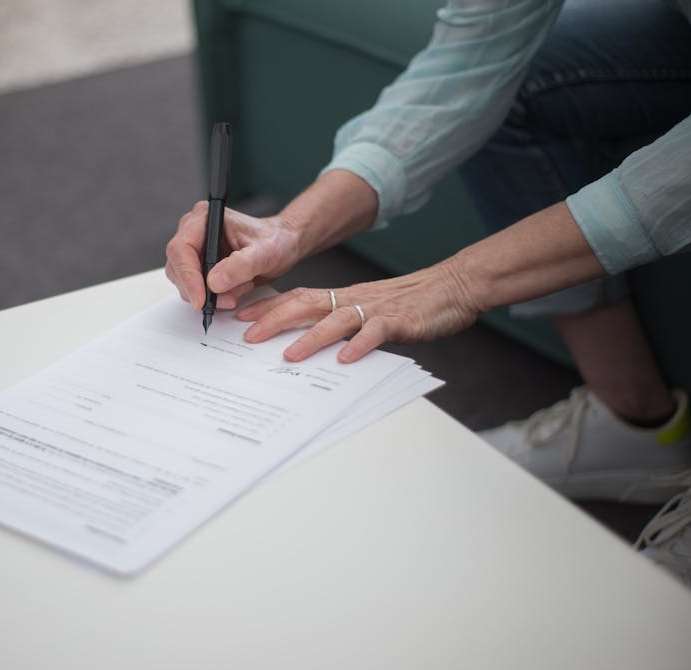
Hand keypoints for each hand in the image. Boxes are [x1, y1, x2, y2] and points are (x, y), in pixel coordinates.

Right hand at [164, 203, 301, 309]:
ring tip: (240, 288)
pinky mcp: (200, 267)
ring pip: (185, 282)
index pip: (181, 248)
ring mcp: (195, 251)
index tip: (201, 298)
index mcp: (204, 218)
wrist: (283, 245)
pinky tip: (236, 290)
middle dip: (200, 289)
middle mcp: (195, 232)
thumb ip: (241, 265)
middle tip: (228, 299)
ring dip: (211, 295)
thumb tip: (214, 282)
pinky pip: (196, 289)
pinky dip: (215, 298)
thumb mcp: (265, 252)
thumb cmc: (275, 240)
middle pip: (178, 267)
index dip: (188, 276)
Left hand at [236, 258, 481, 362]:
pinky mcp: (398, 322)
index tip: (240, 315)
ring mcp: (374, 311)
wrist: (451, 288)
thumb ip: (337, 323)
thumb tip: (303, 342)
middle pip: (306, 305)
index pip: (297, 298)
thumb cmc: (407, 303)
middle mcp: (352, 301)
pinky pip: (375, 334)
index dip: (267, 305)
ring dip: (310, 338)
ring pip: (336, 321)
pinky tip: (346, 360)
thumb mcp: (365, 310)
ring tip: (288, 356)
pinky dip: (360, 346)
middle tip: (248, 335)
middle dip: (274, 319)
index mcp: (342, 298)